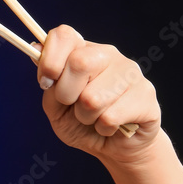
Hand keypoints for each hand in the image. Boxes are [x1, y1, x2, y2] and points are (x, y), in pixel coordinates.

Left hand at [37, 25, 160, 163]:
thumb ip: (48, 81)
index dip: (49, 61)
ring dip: (85, 117)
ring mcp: (131, 73)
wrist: (113, 147)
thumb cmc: (81, 124)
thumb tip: (36, 48)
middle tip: (73, 106)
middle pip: (79, 63)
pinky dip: (103, 128)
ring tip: (95, 118)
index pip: (64, 36)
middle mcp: (109, 55)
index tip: (45, 83)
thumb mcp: (55, 106)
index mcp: (83, 51)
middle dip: (66, 94)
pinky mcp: (147, 95)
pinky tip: (112, 126)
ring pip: (93, 97)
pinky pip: (110, 117)